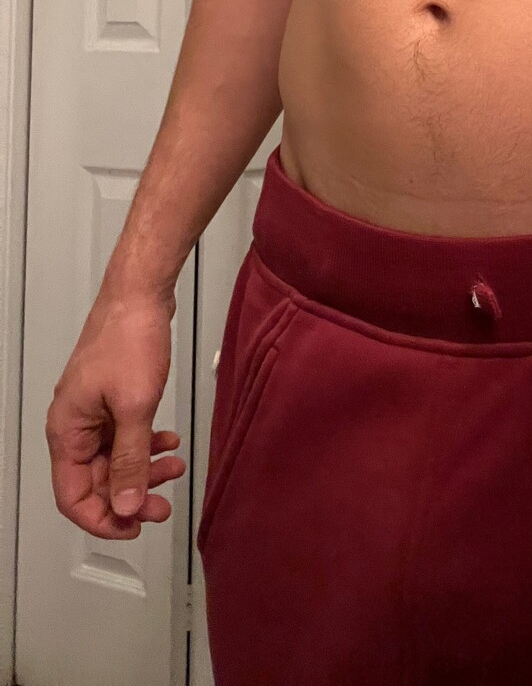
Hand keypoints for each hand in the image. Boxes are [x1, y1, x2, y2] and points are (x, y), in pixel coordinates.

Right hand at [46, 288, 186, 538]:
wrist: (140, 294)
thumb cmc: (129, 338)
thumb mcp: (135, 407)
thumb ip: (131, 459)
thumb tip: (126, 504)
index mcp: (67, 431)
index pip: (73, 497)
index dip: (102, 519)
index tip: (134, 527)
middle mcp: (74, 424)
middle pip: (96, 481)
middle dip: (131, 495)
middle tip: (162, 504)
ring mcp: (93, 410)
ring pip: (114, 458)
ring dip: (144, 468)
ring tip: (174, 467)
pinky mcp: (112, 397)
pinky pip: (125, 434)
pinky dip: (146, 443)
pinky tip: (168, 441)